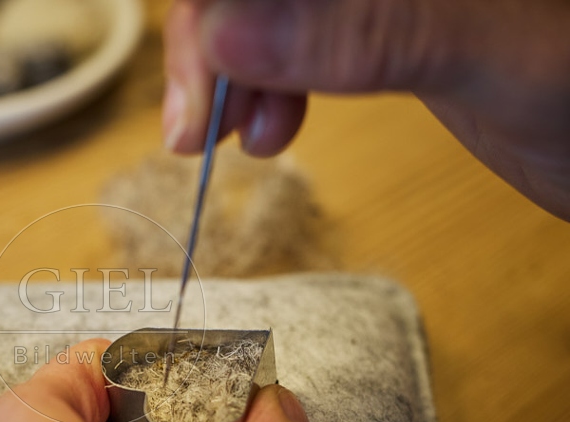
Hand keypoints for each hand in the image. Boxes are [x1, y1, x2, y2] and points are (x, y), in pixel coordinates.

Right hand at [163, 0, 569, 218]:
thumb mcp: (498, 53)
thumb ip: (368, 34)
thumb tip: (230, 35)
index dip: (216, 4)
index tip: (202, 66)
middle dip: (209, 41)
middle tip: (193, 126)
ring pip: (263, 12)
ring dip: (227, 73)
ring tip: (223, 139)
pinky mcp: (378, 23)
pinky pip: (292, 42)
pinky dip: (263, 87)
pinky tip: (267, 129)